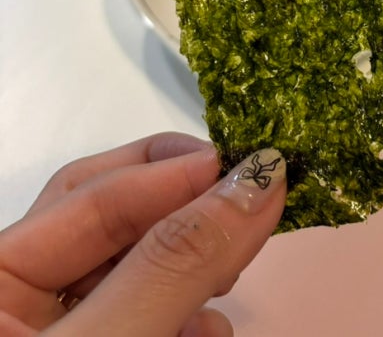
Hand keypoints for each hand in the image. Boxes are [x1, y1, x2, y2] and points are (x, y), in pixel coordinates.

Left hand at [0, 133, 286, 335]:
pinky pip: (153, 314)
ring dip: (199, 265)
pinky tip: (209, 331)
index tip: (254, 163)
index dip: (178, 173)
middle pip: (118, 218)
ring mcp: (69, 329)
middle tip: (248, 195)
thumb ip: (173, 265)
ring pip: (143, 266)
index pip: (92, 193)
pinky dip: (191, 317)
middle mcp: (23, 295)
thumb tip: (258, 178)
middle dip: (188, 205)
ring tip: (234, 273)